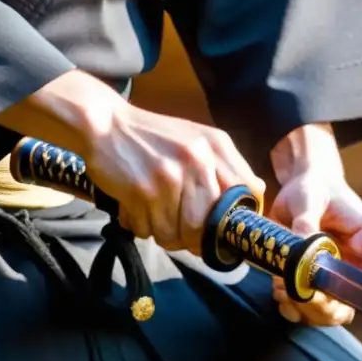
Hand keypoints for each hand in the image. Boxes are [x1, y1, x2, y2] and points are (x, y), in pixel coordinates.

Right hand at [0, 70, 265, 253]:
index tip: (224, 231)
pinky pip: (150, 230)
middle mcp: (198, 159)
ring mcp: (171, 176)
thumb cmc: (152, 137)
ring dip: (165, 235)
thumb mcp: (197, 140)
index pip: (248, 193)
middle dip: (194, 238)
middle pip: (209, 225)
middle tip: (180, 235)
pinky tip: (136, 210)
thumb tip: (257, 191)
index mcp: (217, 146)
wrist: (104, 122)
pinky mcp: (143, 190)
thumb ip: (227, 165)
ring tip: (153, 219)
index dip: (237, 218)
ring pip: (179, 233)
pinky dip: (142, 228)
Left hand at [268, 125, 361, 326]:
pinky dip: (295, 309)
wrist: (302, 189)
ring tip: (281, 288)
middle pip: (356, 302)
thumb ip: (306, 219)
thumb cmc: (313, 187)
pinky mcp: (324, 284)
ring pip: (335, 312)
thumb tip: (301, 244)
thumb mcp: (308, 196)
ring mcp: (343, 277)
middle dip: (325, 306)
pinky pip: (315, 310)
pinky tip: (280, 291)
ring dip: (306, 310)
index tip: (333, 295)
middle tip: (295, 293)